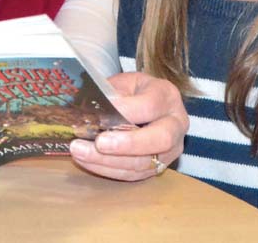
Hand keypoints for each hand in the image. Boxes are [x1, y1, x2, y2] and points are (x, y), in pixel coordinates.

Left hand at [69, 71, 187, 180]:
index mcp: (167, 95)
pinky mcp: (158, 167)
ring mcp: (171, 149)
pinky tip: (87, 161)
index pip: (150, 106)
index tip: (101, 116)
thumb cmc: (130, 92)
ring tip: (81, 152)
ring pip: (145, 162)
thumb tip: (93, 110)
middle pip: (160, 139)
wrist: (144, 102)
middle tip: (98, 143)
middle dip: (127, 144)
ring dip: (110, 161)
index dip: (125, 112)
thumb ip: (112, 95)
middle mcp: (176, 124)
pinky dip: (108, 169)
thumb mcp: (123, 83)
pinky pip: (135, 174)